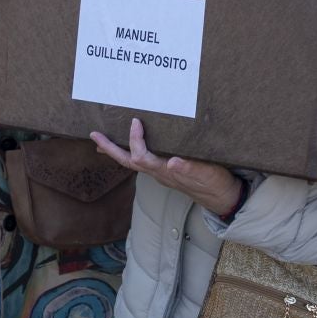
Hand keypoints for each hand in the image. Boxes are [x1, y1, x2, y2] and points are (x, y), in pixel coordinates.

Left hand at [92, 118, 241, 216]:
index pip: (141, 156)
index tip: (135, 121)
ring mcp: (161, 174)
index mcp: (166, 172)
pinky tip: (131, 147)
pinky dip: (131, 153)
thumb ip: (189, 167)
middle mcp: (159, 173)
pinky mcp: (165, 172)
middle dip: (110, 149)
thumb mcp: (206, 172)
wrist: (221, 196)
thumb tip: (173, 162)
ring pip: (132, 163)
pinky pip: (142, 162)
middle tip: (95, 135)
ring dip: (116, 151)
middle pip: (128, 162)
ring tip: (103, 142)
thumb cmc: (214, 182)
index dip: (135, 139)